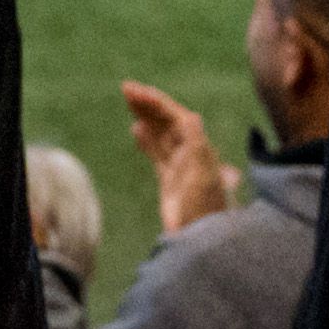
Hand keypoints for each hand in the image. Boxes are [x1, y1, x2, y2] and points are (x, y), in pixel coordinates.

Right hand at [121, 79, 240, 236]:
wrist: (200, 239)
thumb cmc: (202, 207)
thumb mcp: (202, 175)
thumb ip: (196, 145)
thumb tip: (191, 115)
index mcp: (199, 148)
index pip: (176, 116)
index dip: (157, 102)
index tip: (136, 91)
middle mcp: (189, 153)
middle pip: (167, 121)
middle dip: (148, 104)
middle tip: (126, 89)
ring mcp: (179, 165)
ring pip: (160, 133)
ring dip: (146, 116)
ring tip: (129, 101)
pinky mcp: (169, 179)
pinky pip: (156, 151)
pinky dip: (146, 138)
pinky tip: (136, 129)